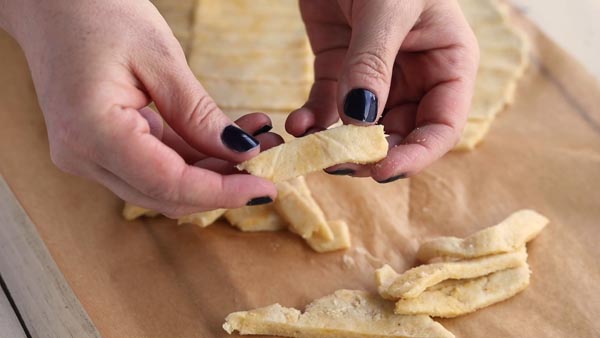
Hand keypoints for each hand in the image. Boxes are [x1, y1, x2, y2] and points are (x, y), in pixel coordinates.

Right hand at [1, 0, 279, 216]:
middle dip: (223, 184)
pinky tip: (230, 138)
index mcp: (91, 132)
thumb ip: (199, 114)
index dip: (222, 192)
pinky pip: (155, 166)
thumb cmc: (98, 13)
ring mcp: (88, 156)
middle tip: (270, 161)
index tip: (265, 187)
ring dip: (214, 171)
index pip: (167, 184)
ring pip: (164, 186)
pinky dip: (195, 158)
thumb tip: (242, 154)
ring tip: (259, 141)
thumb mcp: (159, 58)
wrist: (52, 4)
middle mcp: (83, 156)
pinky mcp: (101, 149)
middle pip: (166, 194)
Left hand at [287, 0, 478, 181]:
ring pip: (361, 129)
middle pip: (400, 134)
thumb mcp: (388, 8)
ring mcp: (376, 77)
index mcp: (448, 63)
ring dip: (336, 145)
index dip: (416, 155)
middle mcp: (416, 76)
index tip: (382, 171)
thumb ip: (374, 63)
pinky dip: (313, 122)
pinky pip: (328, 108)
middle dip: (369, 155)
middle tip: (337, 165)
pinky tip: (297, 125)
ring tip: (311, 149)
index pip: (442, 126)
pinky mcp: (339, 71)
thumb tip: (359, 122)